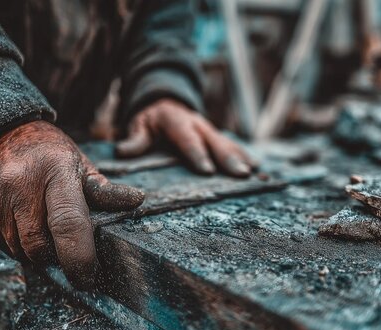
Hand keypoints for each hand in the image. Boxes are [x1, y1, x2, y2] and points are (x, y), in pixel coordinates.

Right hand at [0, 121, 143, 285]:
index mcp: (56, 172)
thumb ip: (104, 190)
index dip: (79, 257)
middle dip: (57, 257)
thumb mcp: (80, 164)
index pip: (68, 224)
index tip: (88, 278)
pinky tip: (24, 219)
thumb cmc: (49, 153)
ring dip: (37, 250)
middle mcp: (22, 185)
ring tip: (45, 226)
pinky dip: (18, 241)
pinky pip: (3, 243)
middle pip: (41, 246)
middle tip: (67, 248)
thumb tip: (137, 201)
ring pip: (21, 250)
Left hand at [117, 99, 254, 176]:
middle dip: (228, 159)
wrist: (164, 103)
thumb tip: (122, 151)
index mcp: (175, 120)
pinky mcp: (216, 135)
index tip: (207, 170)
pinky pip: (232, 145)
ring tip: (253, 172)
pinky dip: (245, 155)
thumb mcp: (139, 126)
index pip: (187, 138)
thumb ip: (135, 139)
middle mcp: (196, 123)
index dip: (197, 154)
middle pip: (213, 141)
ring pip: (226, 143)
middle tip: (240, 174)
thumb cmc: (150, 121)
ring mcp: (209, 129)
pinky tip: (257, 168)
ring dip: (241, 158)